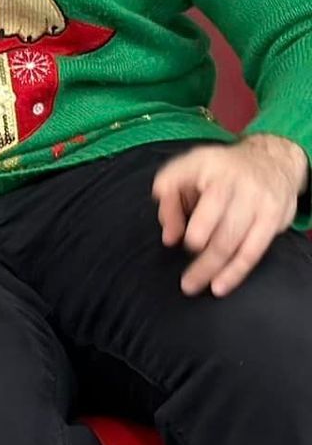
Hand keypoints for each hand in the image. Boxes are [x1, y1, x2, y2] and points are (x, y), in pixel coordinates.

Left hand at [154, 133, 307, 296]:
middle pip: (218, 229)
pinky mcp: (275, 218)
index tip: (172, 242)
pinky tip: (221, 285)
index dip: (181, 222)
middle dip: (201, 259)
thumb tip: (169, 237)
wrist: (271, 159)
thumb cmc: (218, 168)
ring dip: (214, 269)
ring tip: (196, 285)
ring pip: (235, 243)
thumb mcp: (186, 169)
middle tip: (185, 280)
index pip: (190, 196)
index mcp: (209, 167)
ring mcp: (259, 201)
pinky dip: (236, 271)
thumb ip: (169, 198)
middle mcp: (238, 184)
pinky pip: (254, 251)